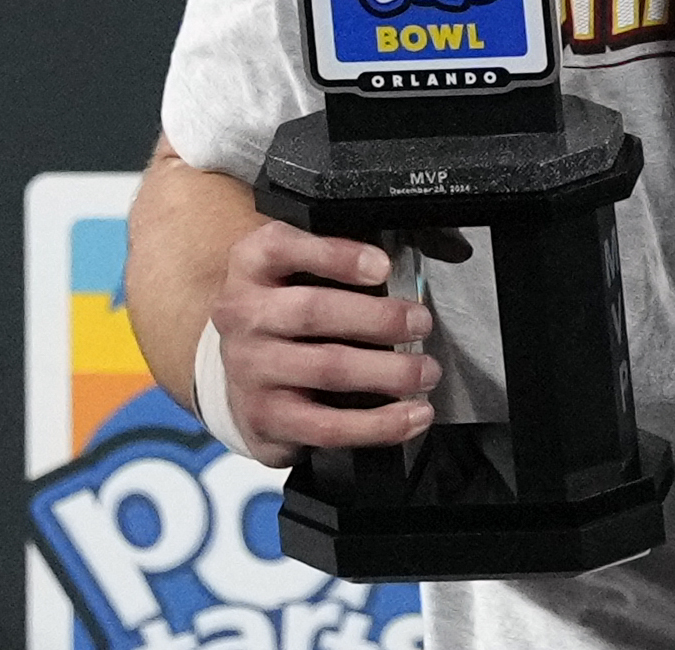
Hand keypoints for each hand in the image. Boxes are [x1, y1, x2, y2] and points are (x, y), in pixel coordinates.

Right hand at [209, 225, 440, 467]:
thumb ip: (348, 257)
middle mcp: (243, 315)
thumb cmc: (287, 307)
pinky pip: (326, 426)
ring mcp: (249, 370)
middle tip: (422, 324)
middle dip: (378, 318)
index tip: (383, 266)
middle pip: (313, 311)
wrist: (236, 366)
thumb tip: (438, 250)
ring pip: (326, 370)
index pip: (284, 247)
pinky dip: (377, 424)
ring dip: (387, 372)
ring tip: (425, 372)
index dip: (337, 257)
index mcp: (253, 264)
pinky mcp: (264, 418)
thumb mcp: (299, 266)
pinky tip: (410, 415)